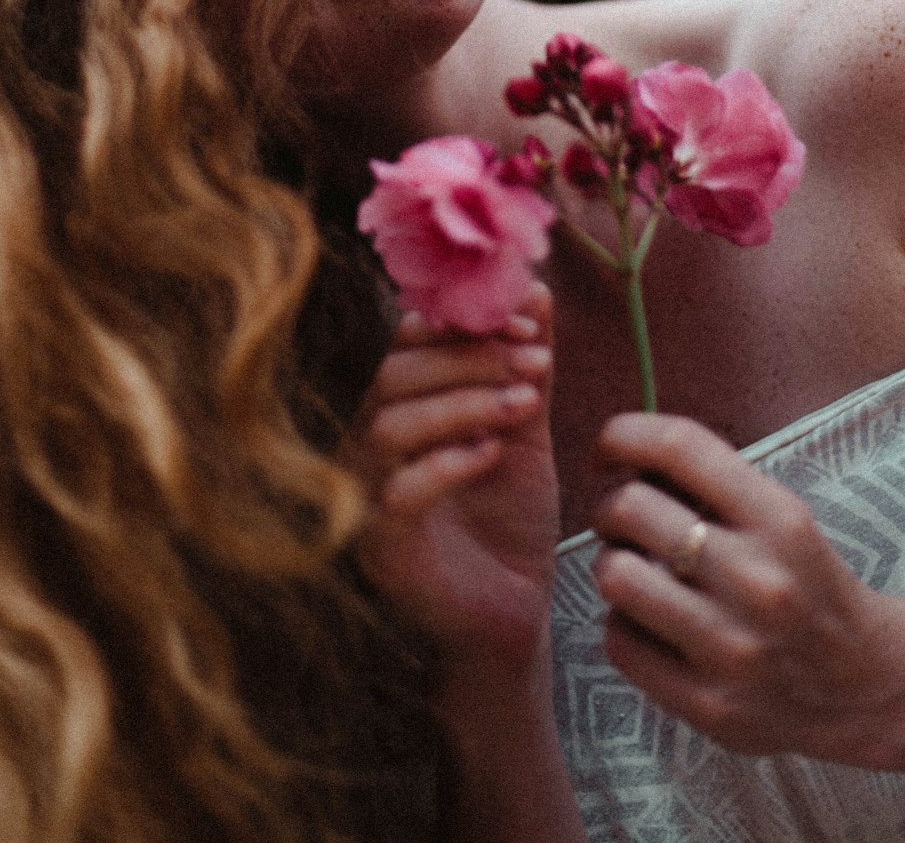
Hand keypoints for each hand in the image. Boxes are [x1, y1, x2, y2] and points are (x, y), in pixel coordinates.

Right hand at [349, 281, 558, 672]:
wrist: (515, 614)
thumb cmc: (510, 520)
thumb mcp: (525, 430)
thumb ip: (526, 365)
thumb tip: (538, 289)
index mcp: (398, 408)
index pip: (409, 341)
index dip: (467, 323)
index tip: (531, 323)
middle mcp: (369, 445)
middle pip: (396, 374)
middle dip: (470, 359)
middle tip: (533, 360)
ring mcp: (366, 497)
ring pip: (389, 425)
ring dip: (463, 403)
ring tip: (526, 402)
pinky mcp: (381, 549)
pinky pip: (398, 493)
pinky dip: (447, 463)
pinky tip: (494, 453)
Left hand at [591, 412, 904, 768]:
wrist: (864, 687)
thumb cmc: (805, 584)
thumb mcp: (782, 518)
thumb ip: (713, 484)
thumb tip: (625, 455)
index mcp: (779, 519)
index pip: (679, 447)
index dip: (623, 436)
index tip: (608, 449)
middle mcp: (756, 579)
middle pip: (631, 508)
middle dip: (612, 508)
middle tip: (623, 523)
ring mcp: (732, 646)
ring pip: (616, 576)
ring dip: (612, 566)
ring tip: (633, 572)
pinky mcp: (708, 703)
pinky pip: (620, 641)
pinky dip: (624, 625)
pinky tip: (650, 625)